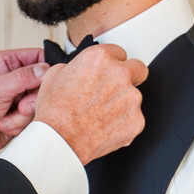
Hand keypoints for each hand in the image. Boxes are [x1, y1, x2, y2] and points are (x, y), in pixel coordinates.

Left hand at [0, 50, 47, 165]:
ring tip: (4, 117)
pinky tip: (3, 125)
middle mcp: (13, 80)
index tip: (44, 81)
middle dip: (32, 99)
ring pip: (38, 104)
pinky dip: (18, 125)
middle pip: (42, 84)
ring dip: (22, 115)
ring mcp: (17, 99)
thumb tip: (45, 69)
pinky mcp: (19, 117)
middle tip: (20, 106)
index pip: (37, 57)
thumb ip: (23, 77)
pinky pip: (31, 120)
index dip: (45, 69)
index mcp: (6, 63)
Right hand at [34, 41, 146, 164]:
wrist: (60, 140)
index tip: (109, 73)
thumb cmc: (55, 112)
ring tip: (102, 116)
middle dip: (130, 77)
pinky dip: (123, 125)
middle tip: (115, 90)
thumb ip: (75, 67)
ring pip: (135, 98)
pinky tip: (106, 128)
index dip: (112, 64)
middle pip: (139, 69)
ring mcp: (132, 99)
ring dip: (123, 104)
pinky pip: (134, 120)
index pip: (119, 53)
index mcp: (101, 58)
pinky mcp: (136, 121)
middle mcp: (120, 74)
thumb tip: (78, 71)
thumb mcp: (55, 75)